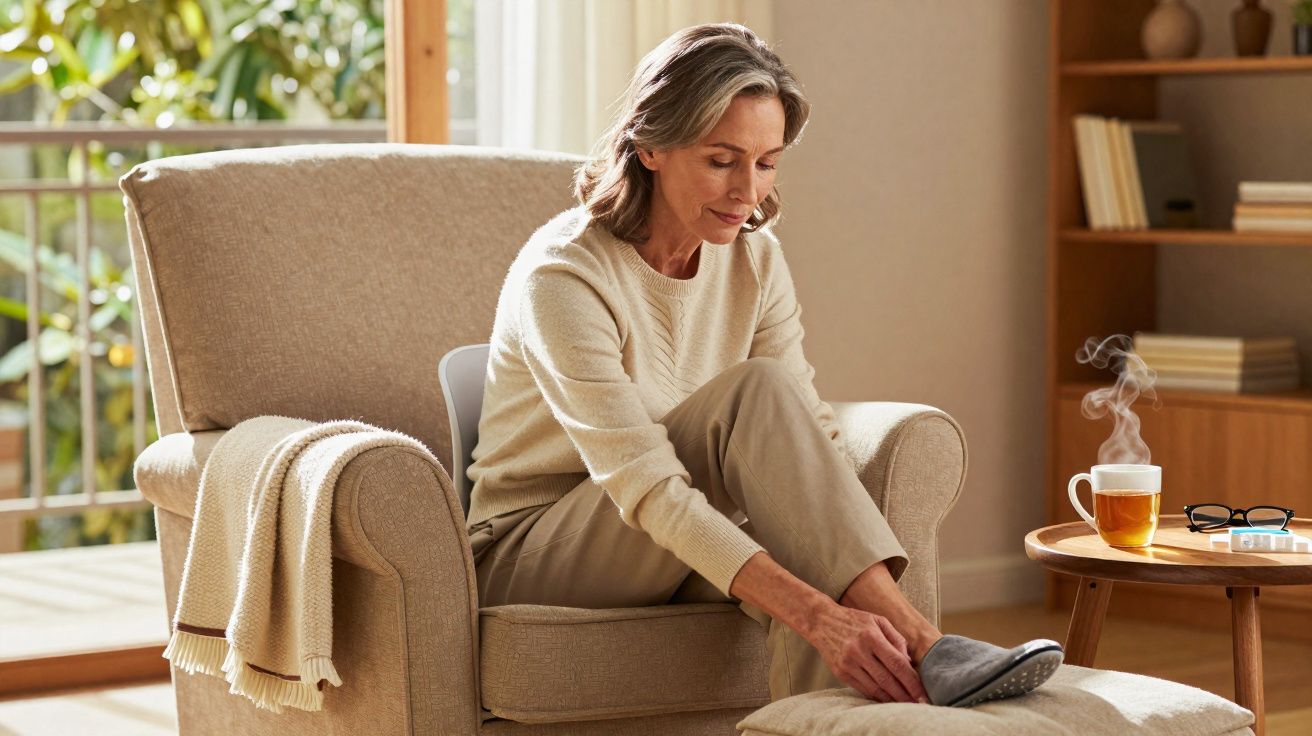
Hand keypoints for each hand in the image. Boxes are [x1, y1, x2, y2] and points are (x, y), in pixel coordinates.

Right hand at [804, 602, 927, 703]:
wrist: (821, 621)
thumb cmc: (854, 620)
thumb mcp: (877, 620)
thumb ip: (896, 638)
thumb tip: (908, 662)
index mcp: (871, 636)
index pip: (897, 664)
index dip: (912, 681)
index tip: (923, 693)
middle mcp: (859, 651)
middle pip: (888, 679)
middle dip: (906, 694)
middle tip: (919, 704)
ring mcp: (848, 664)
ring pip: (875, 687)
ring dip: (892, 698)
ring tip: (906, 704)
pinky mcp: (840, 673)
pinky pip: (862, 688)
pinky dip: (877, 695)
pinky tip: (888, 699)